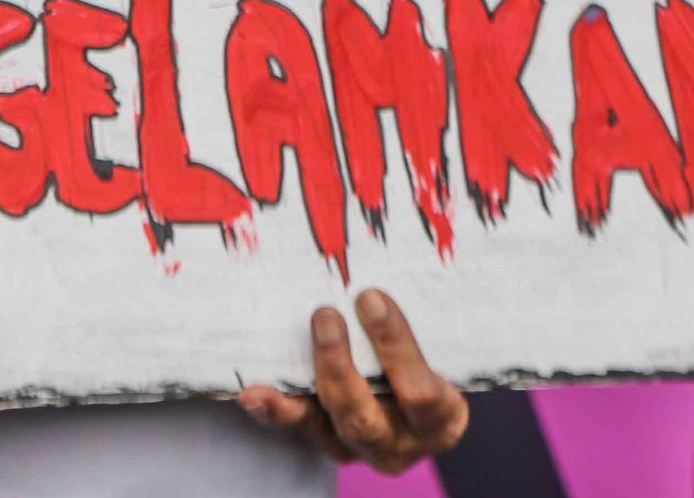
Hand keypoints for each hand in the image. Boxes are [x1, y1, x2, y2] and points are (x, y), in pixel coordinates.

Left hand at [240, 292, 468, 474]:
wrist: (415, 394)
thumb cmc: (430, 353)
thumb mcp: (438, 341)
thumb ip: (417, 315)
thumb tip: (386, 247)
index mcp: (441, 419)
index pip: (421, 393)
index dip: (395, 346)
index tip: (370, 297)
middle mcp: (401, 442)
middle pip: (366, 415)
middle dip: (340, 366)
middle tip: (324, 314)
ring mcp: (361, 446)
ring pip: (331, 423)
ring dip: (311, 377)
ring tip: (293, 339)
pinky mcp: (328, 441)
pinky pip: (300, 425)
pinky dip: (275, 409)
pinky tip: (252, 393)